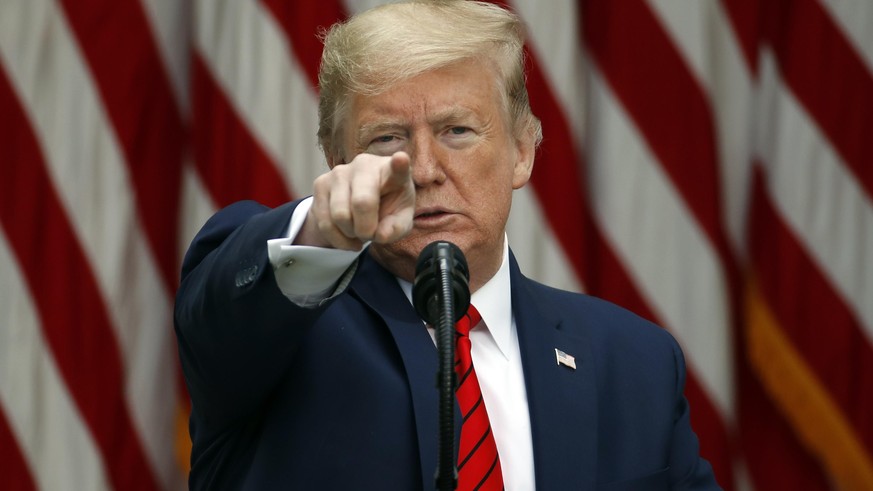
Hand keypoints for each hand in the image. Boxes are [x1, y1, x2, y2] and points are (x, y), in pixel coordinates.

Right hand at [298, 152, 414, 249]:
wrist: (361, 204)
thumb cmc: (387, 206)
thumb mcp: (399, 220)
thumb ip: (396, 228)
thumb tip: (380, 235)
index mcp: (391, 171)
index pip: (397, 167)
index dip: (399, 164)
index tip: (401, 159)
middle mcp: (364, 165)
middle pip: (361, 203)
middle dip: (366, 229)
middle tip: (371, 233)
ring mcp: (339, 172)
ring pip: (339, 216)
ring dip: (350, 234)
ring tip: (358, 231)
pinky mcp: (320, 183)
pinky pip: (324, 222)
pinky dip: (337, 238)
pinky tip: (347, 235)